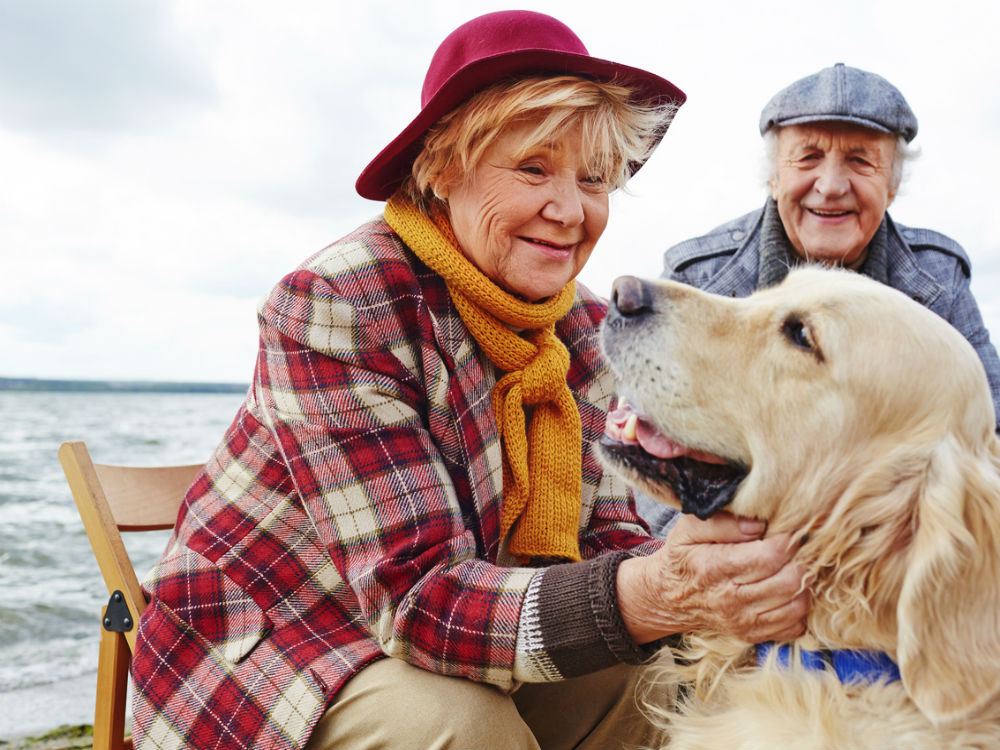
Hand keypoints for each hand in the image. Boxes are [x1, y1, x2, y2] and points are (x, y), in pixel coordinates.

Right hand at [617, 512, 808, 643]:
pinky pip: (794, 625)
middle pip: (790, 581)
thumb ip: (722, 522)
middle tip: (794, 548)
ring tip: (791, 567)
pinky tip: (785, 590)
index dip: (787, 539)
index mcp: (714, 567)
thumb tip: (758, 525)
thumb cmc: (684, 557)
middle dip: (800, 560)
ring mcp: (742, 621)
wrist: (667, 597)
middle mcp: (730, 599)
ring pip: (798, 604)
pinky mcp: (752, 635)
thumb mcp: (689, 528)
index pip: (771, 556)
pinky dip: (797, 606)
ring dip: (802, 583)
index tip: (786, 530)